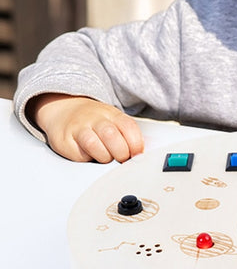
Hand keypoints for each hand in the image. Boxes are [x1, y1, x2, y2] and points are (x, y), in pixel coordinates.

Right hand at [28, 93, 143, 162]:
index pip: (128, 127)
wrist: (64, 110)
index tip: (137, 155)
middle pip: (111, 136)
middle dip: (121, 152)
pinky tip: (88, 155)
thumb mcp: (114, 121)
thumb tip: (140, 154)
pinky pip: (78, 154)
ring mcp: (78, 128)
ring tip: (105, 157)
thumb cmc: (94, 121)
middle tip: (121, 158)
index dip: (136, 144)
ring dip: (104, 156)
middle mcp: (95, 119)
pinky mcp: (64, 140)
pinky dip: (86, 159)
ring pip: (94, 144)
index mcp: (112, 114)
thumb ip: (127, 135)